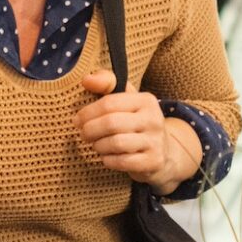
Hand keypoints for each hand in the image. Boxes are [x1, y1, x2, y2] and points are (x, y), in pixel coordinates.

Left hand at [77, 69, 195, 191]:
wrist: (164, 151)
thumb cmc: (136, 122)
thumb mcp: (126, 99)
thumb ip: (106, 84)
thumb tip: (87, 79)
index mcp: (146, 100)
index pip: (109, 103)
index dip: (88, 112)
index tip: (77, 120)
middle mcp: (153, 119)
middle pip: (111, 123)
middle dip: (90, 130)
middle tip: (84, 134)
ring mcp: (155, 141)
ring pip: (116, 143)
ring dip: (99, 146)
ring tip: (96, 145)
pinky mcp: (153, 161)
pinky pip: (122, 162)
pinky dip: (108, 160)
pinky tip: (107, 157)